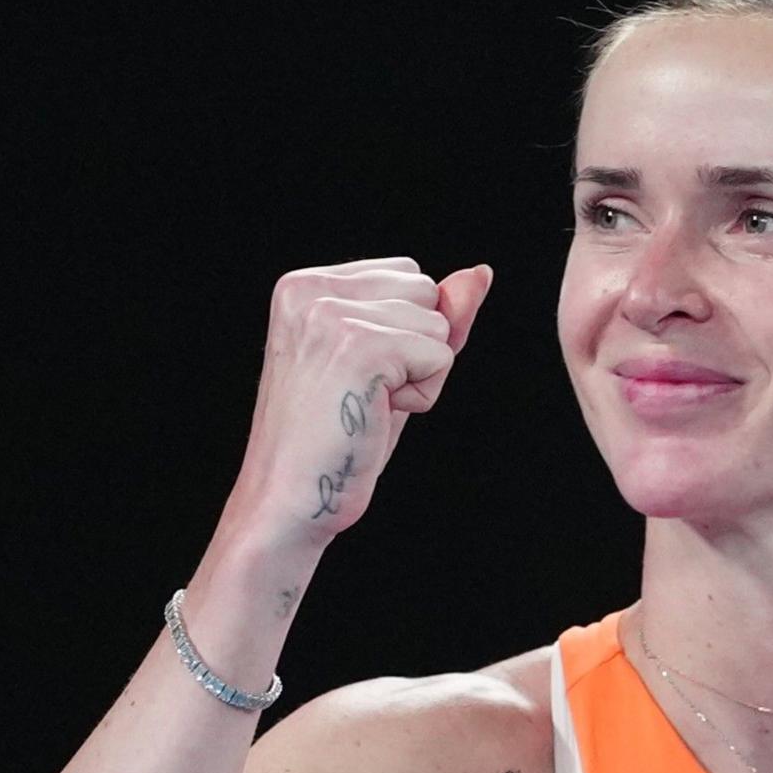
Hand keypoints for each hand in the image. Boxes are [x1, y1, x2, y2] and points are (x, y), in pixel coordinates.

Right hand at [224, 256, 492, 548]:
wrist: (290, 499)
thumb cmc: (339, 438)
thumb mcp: (391, 363)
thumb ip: (435, 314)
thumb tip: (481, 273)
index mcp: (304, 283)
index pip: (409, 275)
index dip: (404, 333)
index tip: (354, 374)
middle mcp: (311, 289)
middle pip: (427, 293)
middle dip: (415, 349)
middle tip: (360, 395)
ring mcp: (331, 315)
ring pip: (438, 325)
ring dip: (419, 376)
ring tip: (364, 406)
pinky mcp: (360, 346)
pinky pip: (440, 356)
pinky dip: (422, 396)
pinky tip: (373, 417)